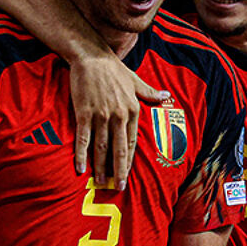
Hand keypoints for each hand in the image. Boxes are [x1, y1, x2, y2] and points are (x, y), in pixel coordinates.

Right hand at [69, 53, 168, 188]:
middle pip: (118, 149)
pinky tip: (80, 168)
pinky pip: (83, 138)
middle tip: (118, 188)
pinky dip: (82, 154)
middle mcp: (118, 116)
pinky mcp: (84, 113)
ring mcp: (101, 115)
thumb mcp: (135, 80)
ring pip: (101, 147)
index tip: (127, 176)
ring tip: (100, 182)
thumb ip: (149, 92)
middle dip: (118, 171)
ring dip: (100, 167)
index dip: (128, 161)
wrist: (91, 57)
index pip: (131, 142)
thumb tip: (166, 96)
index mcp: (132, 110)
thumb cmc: (114, 69)